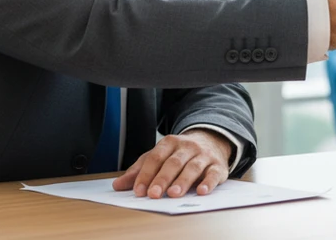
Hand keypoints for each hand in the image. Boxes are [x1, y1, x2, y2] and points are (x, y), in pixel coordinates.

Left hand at [112, 128, 234, 198]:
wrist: (212, 141)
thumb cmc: (180, 154)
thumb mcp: (159, 157)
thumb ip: (139, 170)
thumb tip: (117, 185)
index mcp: (170, 143)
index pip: (155, 157)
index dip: (146, 174)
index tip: (138, 191)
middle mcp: (188, 147)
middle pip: (173, 162)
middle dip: (162, 179)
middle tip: (153, 194)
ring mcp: (204, 155)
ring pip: (192, 167)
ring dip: (182, 181)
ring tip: (173, 194)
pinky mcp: (218, 166)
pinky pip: (213, 174)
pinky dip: (208, 183)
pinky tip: (201, 191)